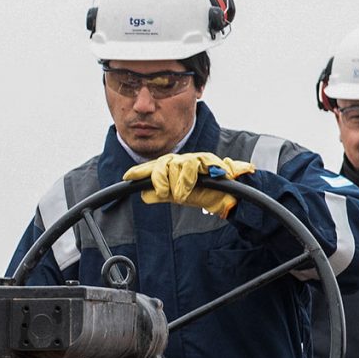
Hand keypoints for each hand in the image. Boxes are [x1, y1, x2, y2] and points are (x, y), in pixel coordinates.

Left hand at [123, 152, 254, 218]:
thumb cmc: (207, 194)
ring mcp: (196, 160)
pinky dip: (187, 180)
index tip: (127, 176)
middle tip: (162, 192)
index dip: (141, 170)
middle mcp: (184, 161)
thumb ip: (163, 195)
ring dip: (177, 182)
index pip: (156, 167)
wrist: (231, 198)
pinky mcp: (209, 162)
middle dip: (159, 177)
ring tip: (180, 196)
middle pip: (164, 162)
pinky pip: (193, 166)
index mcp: (176, 169)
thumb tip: (144, 195)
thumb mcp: (180, 196)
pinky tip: (186, 190)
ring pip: (177, 163)